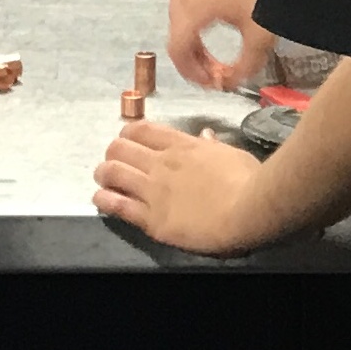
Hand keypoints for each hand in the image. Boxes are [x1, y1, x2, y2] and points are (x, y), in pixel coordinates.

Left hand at [93, 119, 277, 253]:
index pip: (143, 130)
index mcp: (183, 145)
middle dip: (113, 152)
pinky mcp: (152, 219)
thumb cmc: (251, 181)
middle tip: (114, 161)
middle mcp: (162, 163)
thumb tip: (206, 136)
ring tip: (103, 179)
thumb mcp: (233, 155)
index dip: (129, 133)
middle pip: (120, 148)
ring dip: (104, 173)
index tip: (128, 140)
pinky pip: (118, 205)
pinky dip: (104, 199)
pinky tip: (100, 198)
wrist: (250, 209)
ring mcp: (154, 190)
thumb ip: (214, 147)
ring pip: (112, 172)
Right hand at [165, 0, 277, 88]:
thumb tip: (234, 81)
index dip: (192, 74)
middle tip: (216, 73)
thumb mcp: (260, 35)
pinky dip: (200, 16)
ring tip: (218, 52)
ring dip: (196, 38)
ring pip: (182, 15)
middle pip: (177, 32)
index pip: (177, 50)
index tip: (210, 84)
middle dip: (195, 58)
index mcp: (193, 4)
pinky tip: (221, 25)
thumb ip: (244, 67)